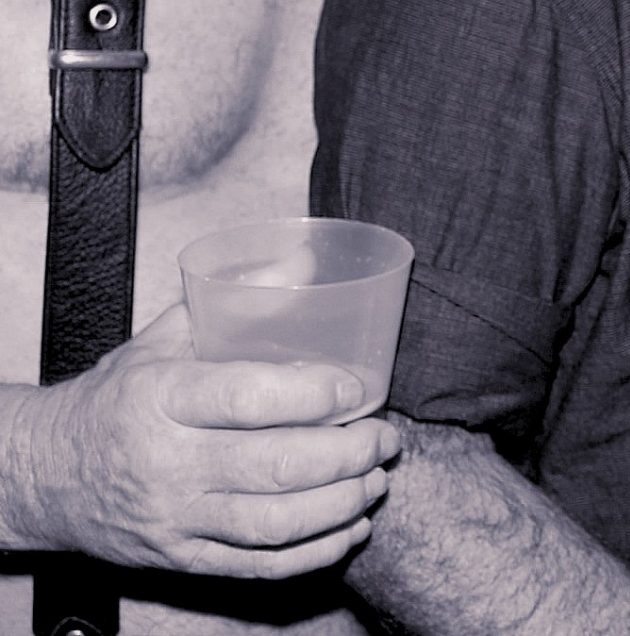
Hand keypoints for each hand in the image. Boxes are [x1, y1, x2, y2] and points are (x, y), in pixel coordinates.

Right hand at [21, 305, 399, 577]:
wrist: (48, 473)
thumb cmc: (121, 394)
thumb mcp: (166, 334)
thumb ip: (239, 297)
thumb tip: (307, 258)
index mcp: (163, 396)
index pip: (247, 397)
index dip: (312, 394)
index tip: (358, 388)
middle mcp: (169, 462)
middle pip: (274, 467)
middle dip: (346, 454)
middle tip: (384, 435)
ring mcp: (175, 517)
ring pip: (273, 523)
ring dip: (340, 504)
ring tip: (376, 479)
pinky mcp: (182, 559)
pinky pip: (257, 567)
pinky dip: (314, 553)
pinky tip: (351, 528)